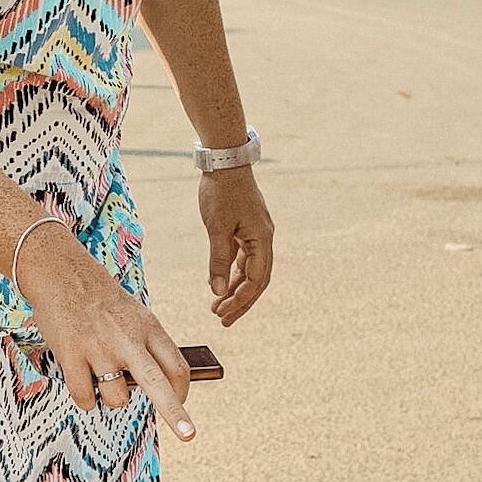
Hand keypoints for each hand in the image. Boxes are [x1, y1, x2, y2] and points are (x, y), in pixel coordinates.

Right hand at [14, 225, 195, 437]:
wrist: (60, 272)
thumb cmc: (99, 297)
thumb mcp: (134, 314)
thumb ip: (146, 347)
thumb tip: (151, 389)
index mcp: (148, 328)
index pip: (177, 367)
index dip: (182, 392)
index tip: (181, 403)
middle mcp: (127, 340)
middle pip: (158, 384)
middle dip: (175, 413)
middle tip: (189, 435)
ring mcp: (99, 349)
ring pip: (116, 399)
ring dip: (112, 399)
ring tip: (101, 377)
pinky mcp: (72, 356)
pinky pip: (85, 398)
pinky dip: (86, 400)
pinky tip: (81, 380)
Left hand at [199, 165, 272, 325]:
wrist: (225, 161)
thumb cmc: (221, 192)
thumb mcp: (217, 228)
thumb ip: (218, 260)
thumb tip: (217, 291)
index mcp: (262, 240)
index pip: (255, 279)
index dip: (240, 299)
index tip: (222, 313)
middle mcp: (264, 239)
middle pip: (257, 280)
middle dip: (240, 301)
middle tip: (222, 320)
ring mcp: (257, 234)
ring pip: (250, 270)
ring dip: (235, 289)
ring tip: (217, 306)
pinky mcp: (247, 228)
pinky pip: (243, 258)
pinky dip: (232, 272)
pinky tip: (218, 282)